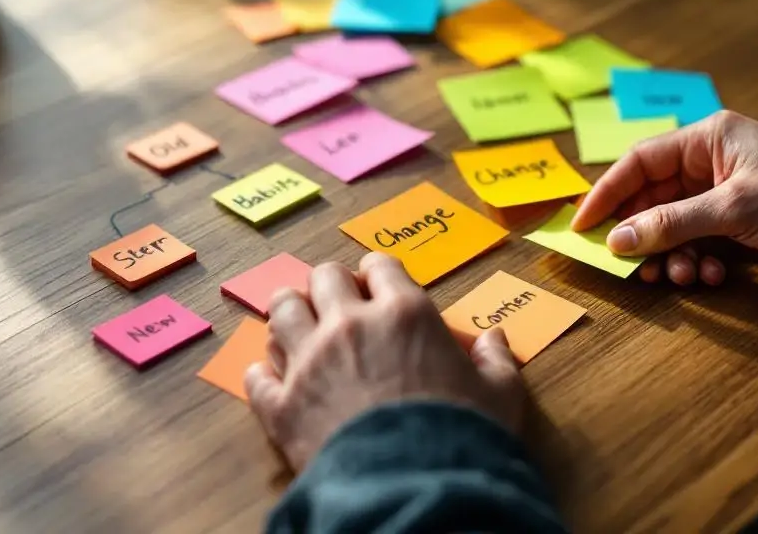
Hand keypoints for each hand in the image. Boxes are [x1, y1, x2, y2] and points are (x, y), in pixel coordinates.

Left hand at [245, 253, 524, 471]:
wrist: (416, 492)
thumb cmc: (463, 437)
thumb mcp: (500, 395)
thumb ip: (495, 360)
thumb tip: (495, 338)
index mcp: (404, 312)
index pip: (380, 265)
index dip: (379, 275)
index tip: (380, 292)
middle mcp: (350, 324)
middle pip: (323, 277)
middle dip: (331, 288)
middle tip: (341, 310)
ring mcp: (309, 362)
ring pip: (280, 311)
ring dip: (291, 317)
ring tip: (303, 333)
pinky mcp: (282, 406)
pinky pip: (257, 375)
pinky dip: (264, 375)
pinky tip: (276, 381)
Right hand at [571, 111, 757, 285]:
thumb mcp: (733, 207)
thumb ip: (671, 223)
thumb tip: (618, 240)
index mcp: (704, 141)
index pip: (638, 162)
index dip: (606, 192)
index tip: (581, 224)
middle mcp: (708, 164)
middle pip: (651, 199)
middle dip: (639, 234)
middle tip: (627, 264)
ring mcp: (721, 195)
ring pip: (671, 226)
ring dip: (669, 254)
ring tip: (677, 275)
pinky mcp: (736, 224)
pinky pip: (697, 242)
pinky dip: (696, 260)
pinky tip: (709, 274)